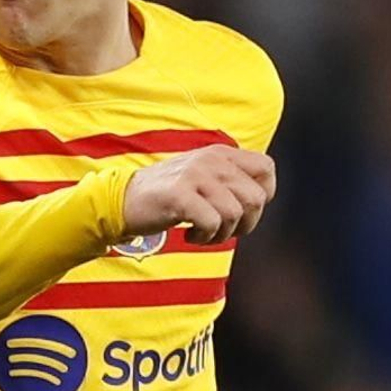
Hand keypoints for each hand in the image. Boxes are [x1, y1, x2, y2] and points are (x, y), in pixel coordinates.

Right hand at [122, 148, 275, 244]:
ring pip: (235, 214)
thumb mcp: (203, 177)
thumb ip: (230, 180)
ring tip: (202, 234)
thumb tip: (260, 200)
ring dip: (221, 234)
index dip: (263, 196)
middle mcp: (212, 160)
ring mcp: (195, 176)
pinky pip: (212, 223)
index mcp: (221, 153)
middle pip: (255, 198)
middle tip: (221, 230)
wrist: (123, 200)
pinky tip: (189, 236)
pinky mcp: (180, 195)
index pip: (266, 169)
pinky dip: (204, 237)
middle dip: (244, 225)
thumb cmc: (168, 196)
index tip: (241, 211)